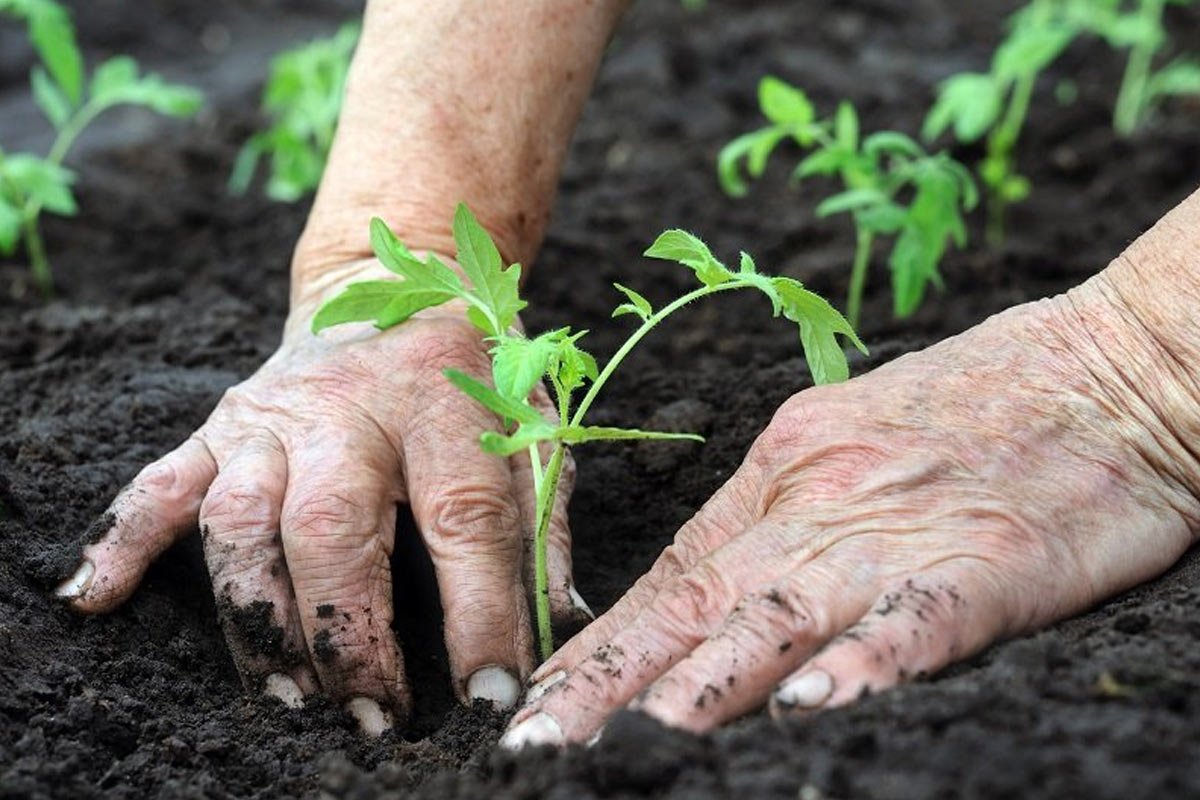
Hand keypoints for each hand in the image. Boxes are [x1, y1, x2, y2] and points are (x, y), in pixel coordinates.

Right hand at [54, 258, 588, 734]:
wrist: (398, 277)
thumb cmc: (477, 368)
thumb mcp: (535, 426)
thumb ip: (545, 523)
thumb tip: (559, 626)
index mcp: (445, 406)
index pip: (465, 520)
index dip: (480, 614)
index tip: (488, 693)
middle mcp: (352, 409)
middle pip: (333, 528)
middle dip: (348, 634)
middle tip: (372, 716)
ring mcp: (276, 416)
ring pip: (240, 520)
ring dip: (256, 617)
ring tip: (287, 697)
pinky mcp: (223, 423)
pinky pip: (162, 482)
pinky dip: (124, 541)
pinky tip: (97, 598)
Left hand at [502, 276, 1199, 746]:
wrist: (1106, 365)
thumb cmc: (972, 403)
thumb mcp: (843, 437)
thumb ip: (777, 511)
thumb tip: (703, 586)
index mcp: (782, 472)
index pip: (672, 575)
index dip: (600, 644)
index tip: (541, 696)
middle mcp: (820, 503)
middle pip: (698, 604)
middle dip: (611, 681)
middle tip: (536, 741)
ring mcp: (898, 532)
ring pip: (780, 615)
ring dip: (703, 683)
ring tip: (634, 740)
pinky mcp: (988, 561)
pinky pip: (912, 620)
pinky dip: (859, 664)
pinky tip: (809, 707)